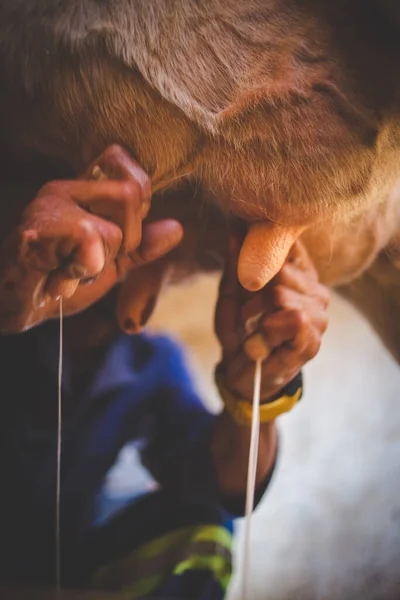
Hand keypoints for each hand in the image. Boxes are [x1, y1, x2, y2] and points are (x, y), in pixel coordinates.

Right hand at [0, 145, 182, 332]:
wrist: (13, 307)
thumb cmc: (56, 282)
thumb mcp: (110, 266)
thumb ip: (141, 247)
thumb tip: (177, 228)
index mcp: (85, 191)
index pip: (126, 163)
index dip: (138, 205)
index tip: (114, 238)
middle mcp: (68, 188)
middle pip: (132, 193)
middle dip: (124, 241)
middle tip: (92, 260)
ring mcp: (50, 204)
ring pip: (114, 225)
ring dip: (100, 261)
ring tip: (72, 270)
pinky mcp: (37, 228)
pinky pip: (89, 239)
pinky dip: (81, 270)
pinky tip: (58, 278)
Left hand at [215, 235, 328, 402]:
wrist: (241, 373)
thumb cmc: (239, 330)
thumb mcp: (230, 294)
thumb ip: (234, 264)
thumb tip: (235, 228)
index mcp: (300, 273)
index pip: (288, 244)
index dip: (261, 254)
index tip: (243, 274)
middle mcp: (316, 290)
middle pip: (279, 270)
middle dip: (251, 293)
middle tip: (245, 314)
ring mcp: (319, 316)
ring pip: (282, 294)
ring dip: (255, 315)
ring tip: (253, 330)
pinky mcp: (313, 341)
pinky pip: (292, 319)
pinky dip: (266, 332)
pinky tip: (261, 344)